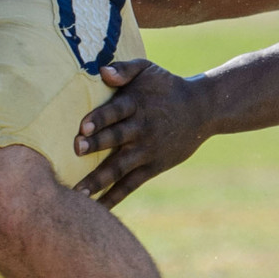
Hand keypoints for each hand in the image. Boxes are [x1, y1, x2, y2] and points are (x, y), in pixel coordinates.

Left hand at [73, 61, 215, 205]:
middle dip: (96, 145)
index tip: (83, 127)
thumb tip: (102, 71)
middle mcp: (141, 129)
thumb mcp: (148, 70)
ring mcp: (147, 151)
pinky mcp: (152, 167)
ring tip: (78, 193)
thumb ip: (125, 69)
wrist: (201, 109)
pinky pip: (130, 185)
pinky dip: (114, 197)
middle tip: (76, 151)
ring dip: (98, 179)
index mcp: (136, 105)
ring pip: (119, 167)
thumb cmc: (165, 87)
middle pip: (115, 138)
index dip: (100, 119)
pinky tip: (96, 209)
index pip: (115, 111)